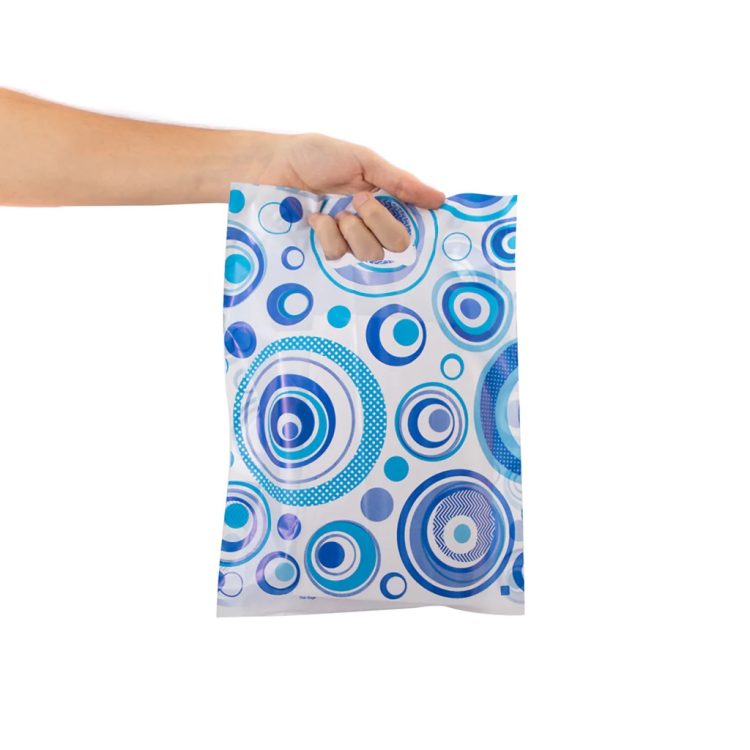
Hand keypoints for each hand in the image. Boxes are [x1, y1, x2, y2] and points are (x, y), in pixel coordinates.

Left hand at [256, 133, 443, 260]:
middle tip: (358, 202)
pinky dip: (328, 234)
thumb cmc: (316, 157)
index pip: (412, 226)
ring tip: (335, 211)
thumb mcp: (363, 161)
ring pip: (369, 254)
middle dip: (379, 222)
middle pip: (396, 246)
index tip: (408, 216)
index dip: (414, 225)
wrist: (272, 165)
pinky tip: (316, 218)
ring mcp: (347, 243)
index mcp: (384, 203)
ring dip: (352, 229)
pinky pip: (338, 256)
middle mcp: (370, 227)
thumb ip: (400, 182)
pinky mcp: (322, 255)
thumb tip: (440, 199)